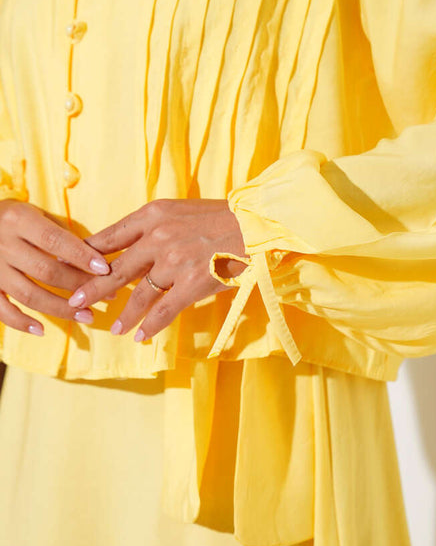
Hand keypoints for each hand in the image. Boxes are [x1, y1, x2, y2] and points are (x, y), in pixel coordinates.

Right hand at [0, 199, 110, 335]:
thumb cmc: (15, 218)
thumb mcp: (36, 213)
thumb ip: (60, 233)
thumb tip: (94, 258)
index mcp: (19, 220)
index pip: (55, 240)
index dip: (81, 257)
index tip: (105, 270)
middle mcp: (3, 244)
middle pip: (46, 270)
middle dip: (79, 285)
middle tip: (106, 295)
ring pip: (28, 294)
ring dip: (60, 309)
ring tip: (87, 316)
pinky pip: (2, 310)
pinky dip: (20, 322)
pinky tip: (41, 329)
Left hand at [68, 199, 247, 340]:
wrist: (254, 225)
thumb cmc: (217, 217)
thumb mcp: (177, 210)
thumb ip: (151, 225)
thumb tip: (127, 246)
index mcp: (152, 215)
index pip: (110, 237)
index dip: (88, 256)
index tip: (71, 269)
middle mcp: (158, 237)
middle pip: (116, 268)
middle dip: (92, 289)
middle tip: (74, 303)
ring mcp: (174, 261)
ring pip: (139, 294)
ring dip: (123, 314)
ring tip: (112, 328)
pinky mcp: (192, 282)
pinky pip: (164, 309)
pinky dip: (151, 325)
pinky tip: (141, 336)